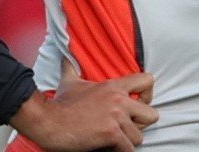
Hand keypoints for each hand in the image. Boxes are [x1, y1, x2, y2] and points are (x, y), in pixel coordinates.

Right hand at [9, 59, 157, 151]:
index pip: (148, 81)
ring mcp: (116, 117)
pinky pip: (128, 149)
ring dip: (127, 142)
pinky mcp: (110, 133)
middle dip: (140, 125)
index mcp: (114, 86)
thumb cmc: (59, 104)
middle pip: (152, 115)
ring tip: (113, 140)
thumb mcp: (70, 82)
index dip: (147, 95)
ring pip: (139, 136)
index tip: (137, 105)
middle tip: (126, 129)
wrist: (46, 121)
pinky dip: (120, 151)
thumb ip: (71, 68)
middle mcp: (119, 100)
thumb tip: (64, 57)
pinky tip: (107, 147)